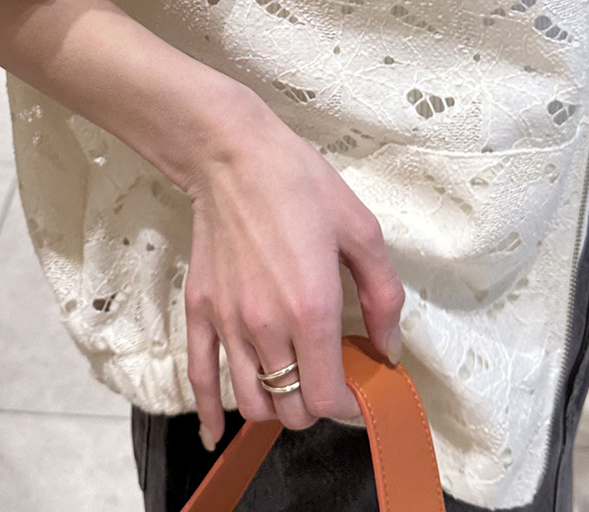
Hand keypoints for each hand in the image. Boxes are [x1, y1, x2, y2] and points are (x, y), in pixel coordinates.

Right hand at [184, 107, 404, 449]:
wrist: (232, 156)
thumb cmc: (298, 184)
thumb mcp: (361, 231)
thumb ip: (384, 297)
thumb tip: (389, 348)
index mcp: (313, 310)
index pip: (328, 398)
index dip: (349, 402)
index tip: (357, 383)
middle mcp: (268, 327)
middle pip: (292, 409)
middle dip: (315, 404)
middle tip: (327, 376)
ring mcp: (229, 323)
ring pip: (252, 404)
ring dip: (275, 406)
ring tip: (290, 383)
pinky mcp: (201, 311)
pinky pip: (200, 378)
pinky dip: (210, 413)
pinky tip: (217, 433)